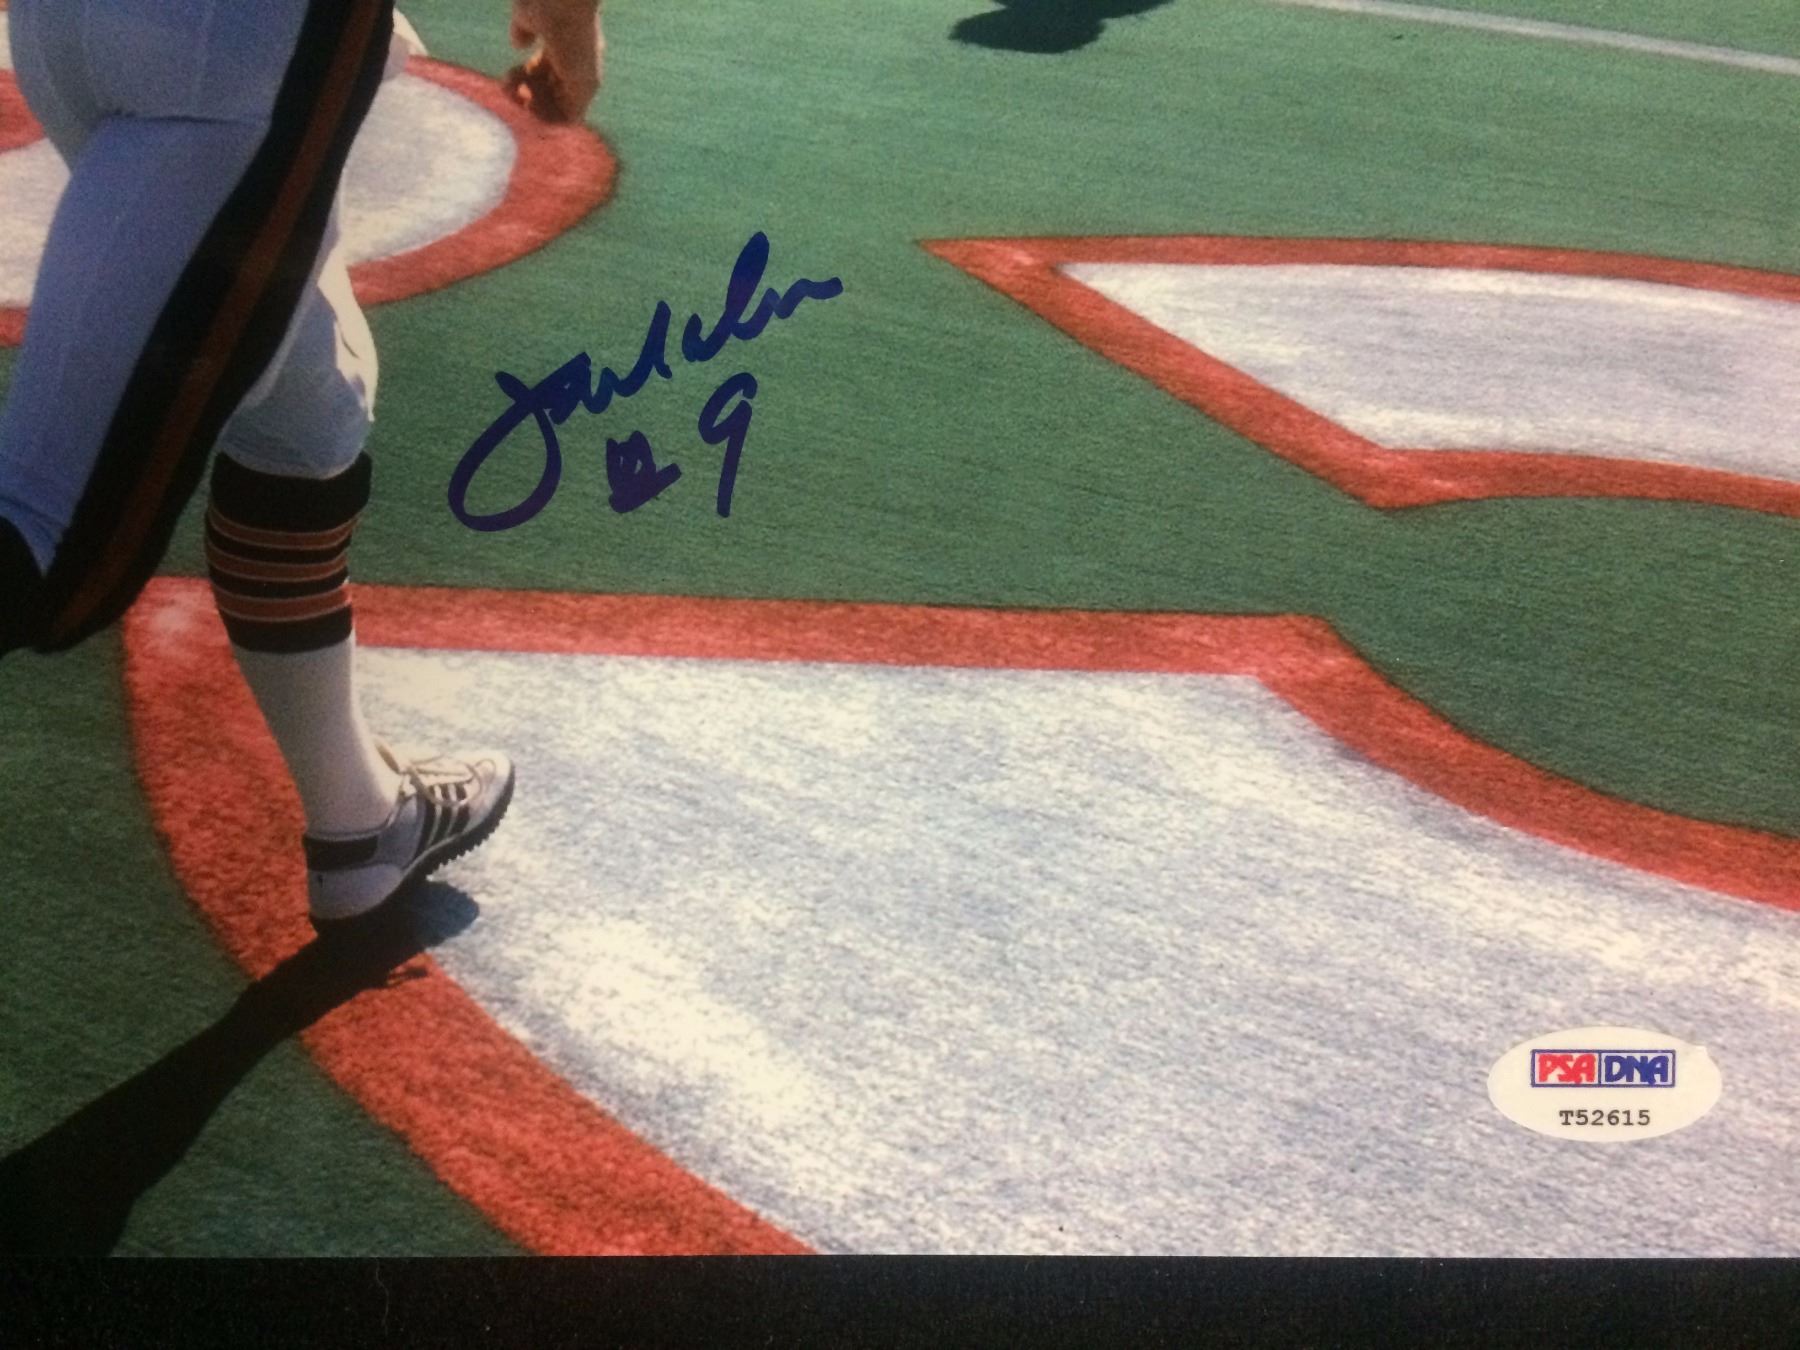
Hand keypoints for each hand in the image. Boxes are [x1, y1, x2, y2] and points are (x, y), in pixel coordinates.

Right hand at [506, 0, 603, 122]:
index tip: (513, 73)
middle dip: (525, 95)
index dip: (527, 80)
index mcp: (564, 47)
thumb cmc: (543, 0)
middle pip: (552, 95)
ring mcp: (583, 77)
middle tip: (509, 84)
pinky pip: (568, 119)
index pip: (547, 76)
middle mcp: (577, 65)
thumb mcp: (526, 14)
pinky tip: (528, 99)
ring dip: (530, 107)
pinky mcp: (586, 86)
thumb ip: (523, 29)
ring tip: (515, 89)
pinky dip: (544, 116)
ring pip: (558, 109)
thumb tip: (519, 44)